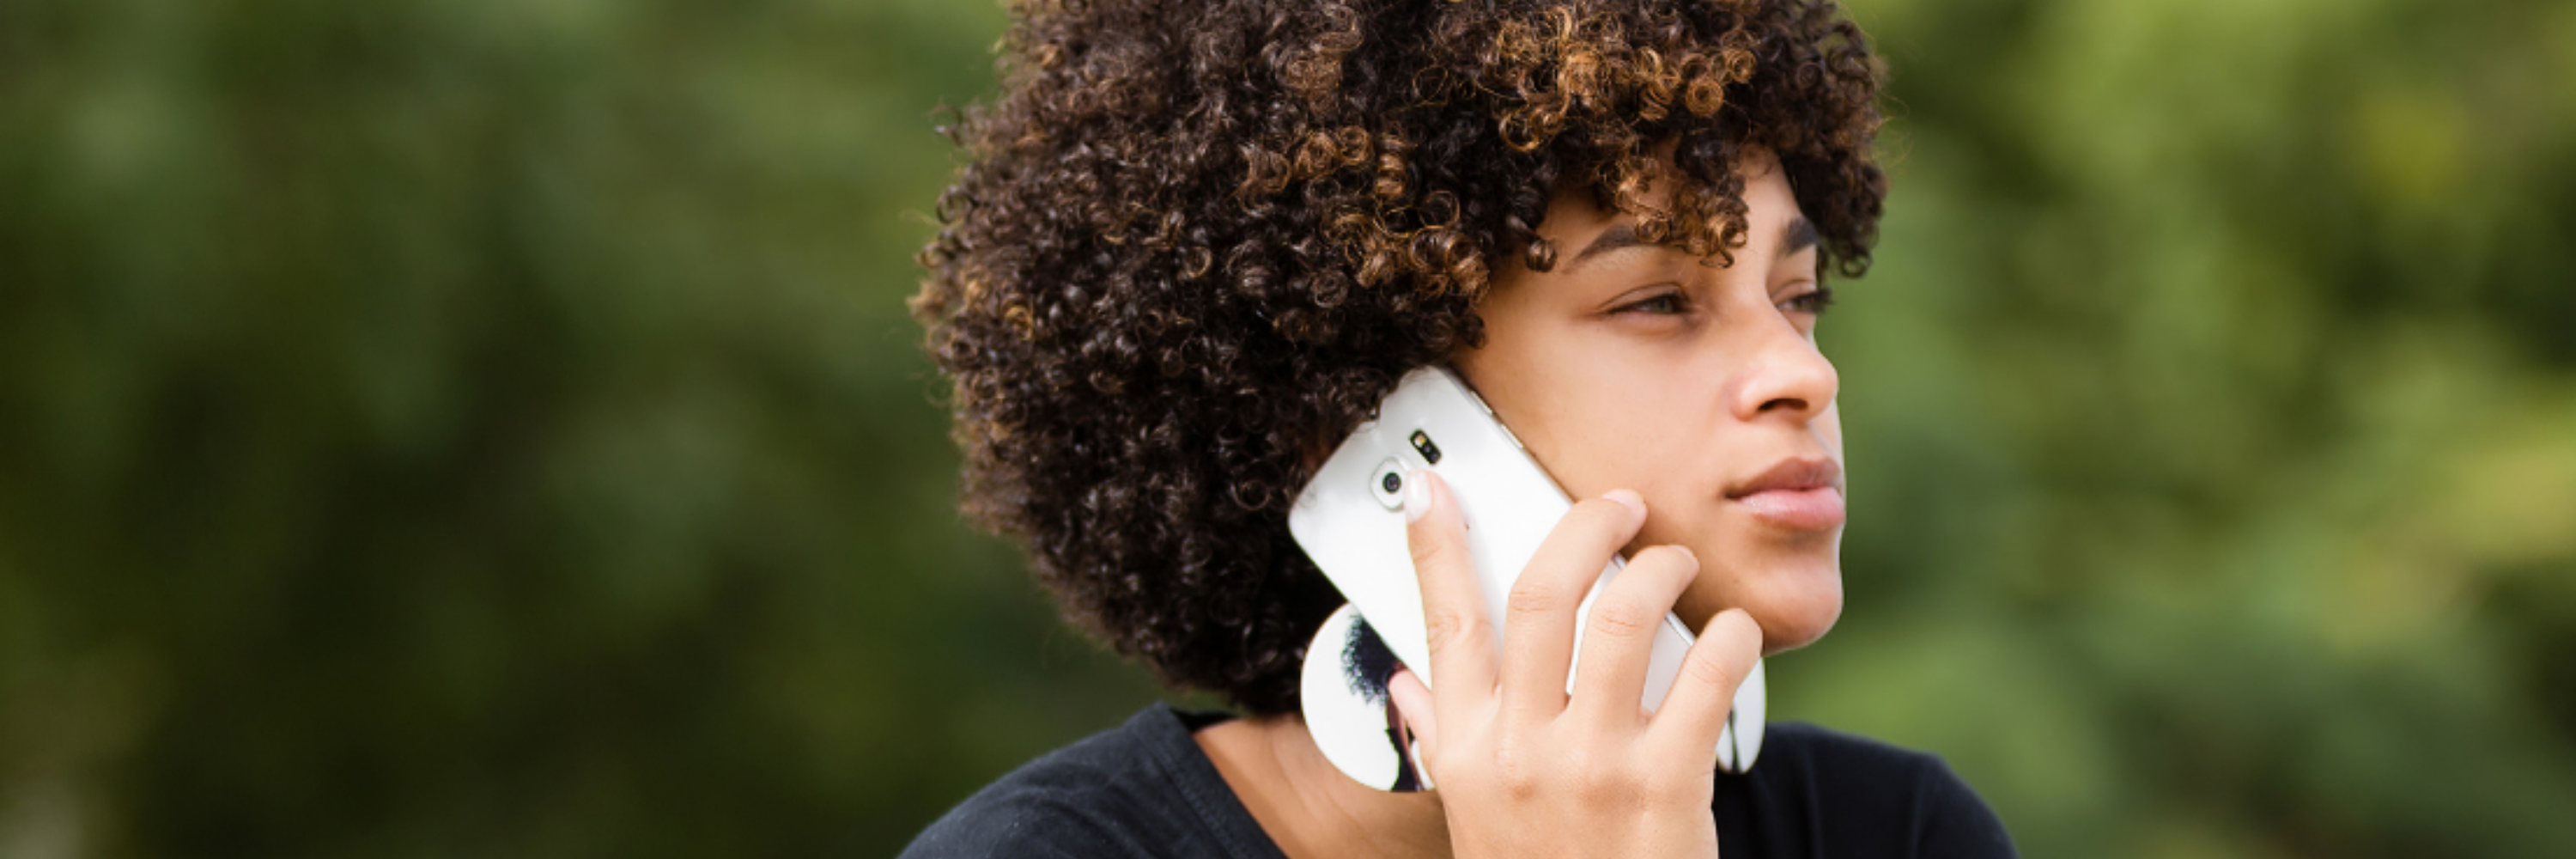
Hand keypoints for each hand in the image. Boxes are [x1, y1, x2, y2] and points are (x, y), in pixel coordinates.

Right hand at [1385, 470, 1762, 858]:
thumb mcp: (1472, 815)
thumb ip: (1443, 738)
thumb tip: (1410, 683)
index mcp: (1467, 748)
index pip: (1444, 621)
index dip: (1434, 544)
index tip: (1432, 487)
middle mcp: (1520, 749)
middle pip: (1544, 593)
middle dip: (1587, 525)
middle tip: (1620, 506)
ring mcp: (1593, 766)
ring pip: (1627, 615)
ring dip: (1661, 570)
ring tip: (1674, 566)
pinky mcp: (1666, 785)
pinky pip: (1707, 674)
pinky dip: (1731, 639)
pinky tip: (1734, 637)